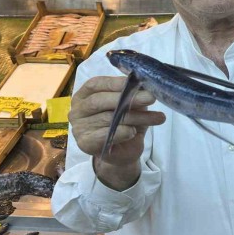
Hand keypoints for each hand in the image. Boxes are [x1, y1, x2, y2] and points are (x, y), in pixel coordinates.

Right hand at [69, 76, 165, 190]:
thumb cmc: (124, 124)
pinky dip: (121, 132)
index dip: (115, 83)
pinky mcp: (84, 143)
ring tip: (156, 117)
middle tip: (151, 98)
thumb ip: (131, 95)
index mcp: (84, 95)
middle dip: (128, 98)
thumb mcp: (130, 106)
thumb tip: (142, 86)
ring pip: (107, 118)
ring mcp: (78, 127)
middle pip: (100, 100)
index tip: (136, 82)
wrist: (123, 152)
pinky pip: (104, 135)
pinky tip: (133, 131)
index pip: (96, 84)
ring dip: (135, 117)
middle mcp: (77, 110)